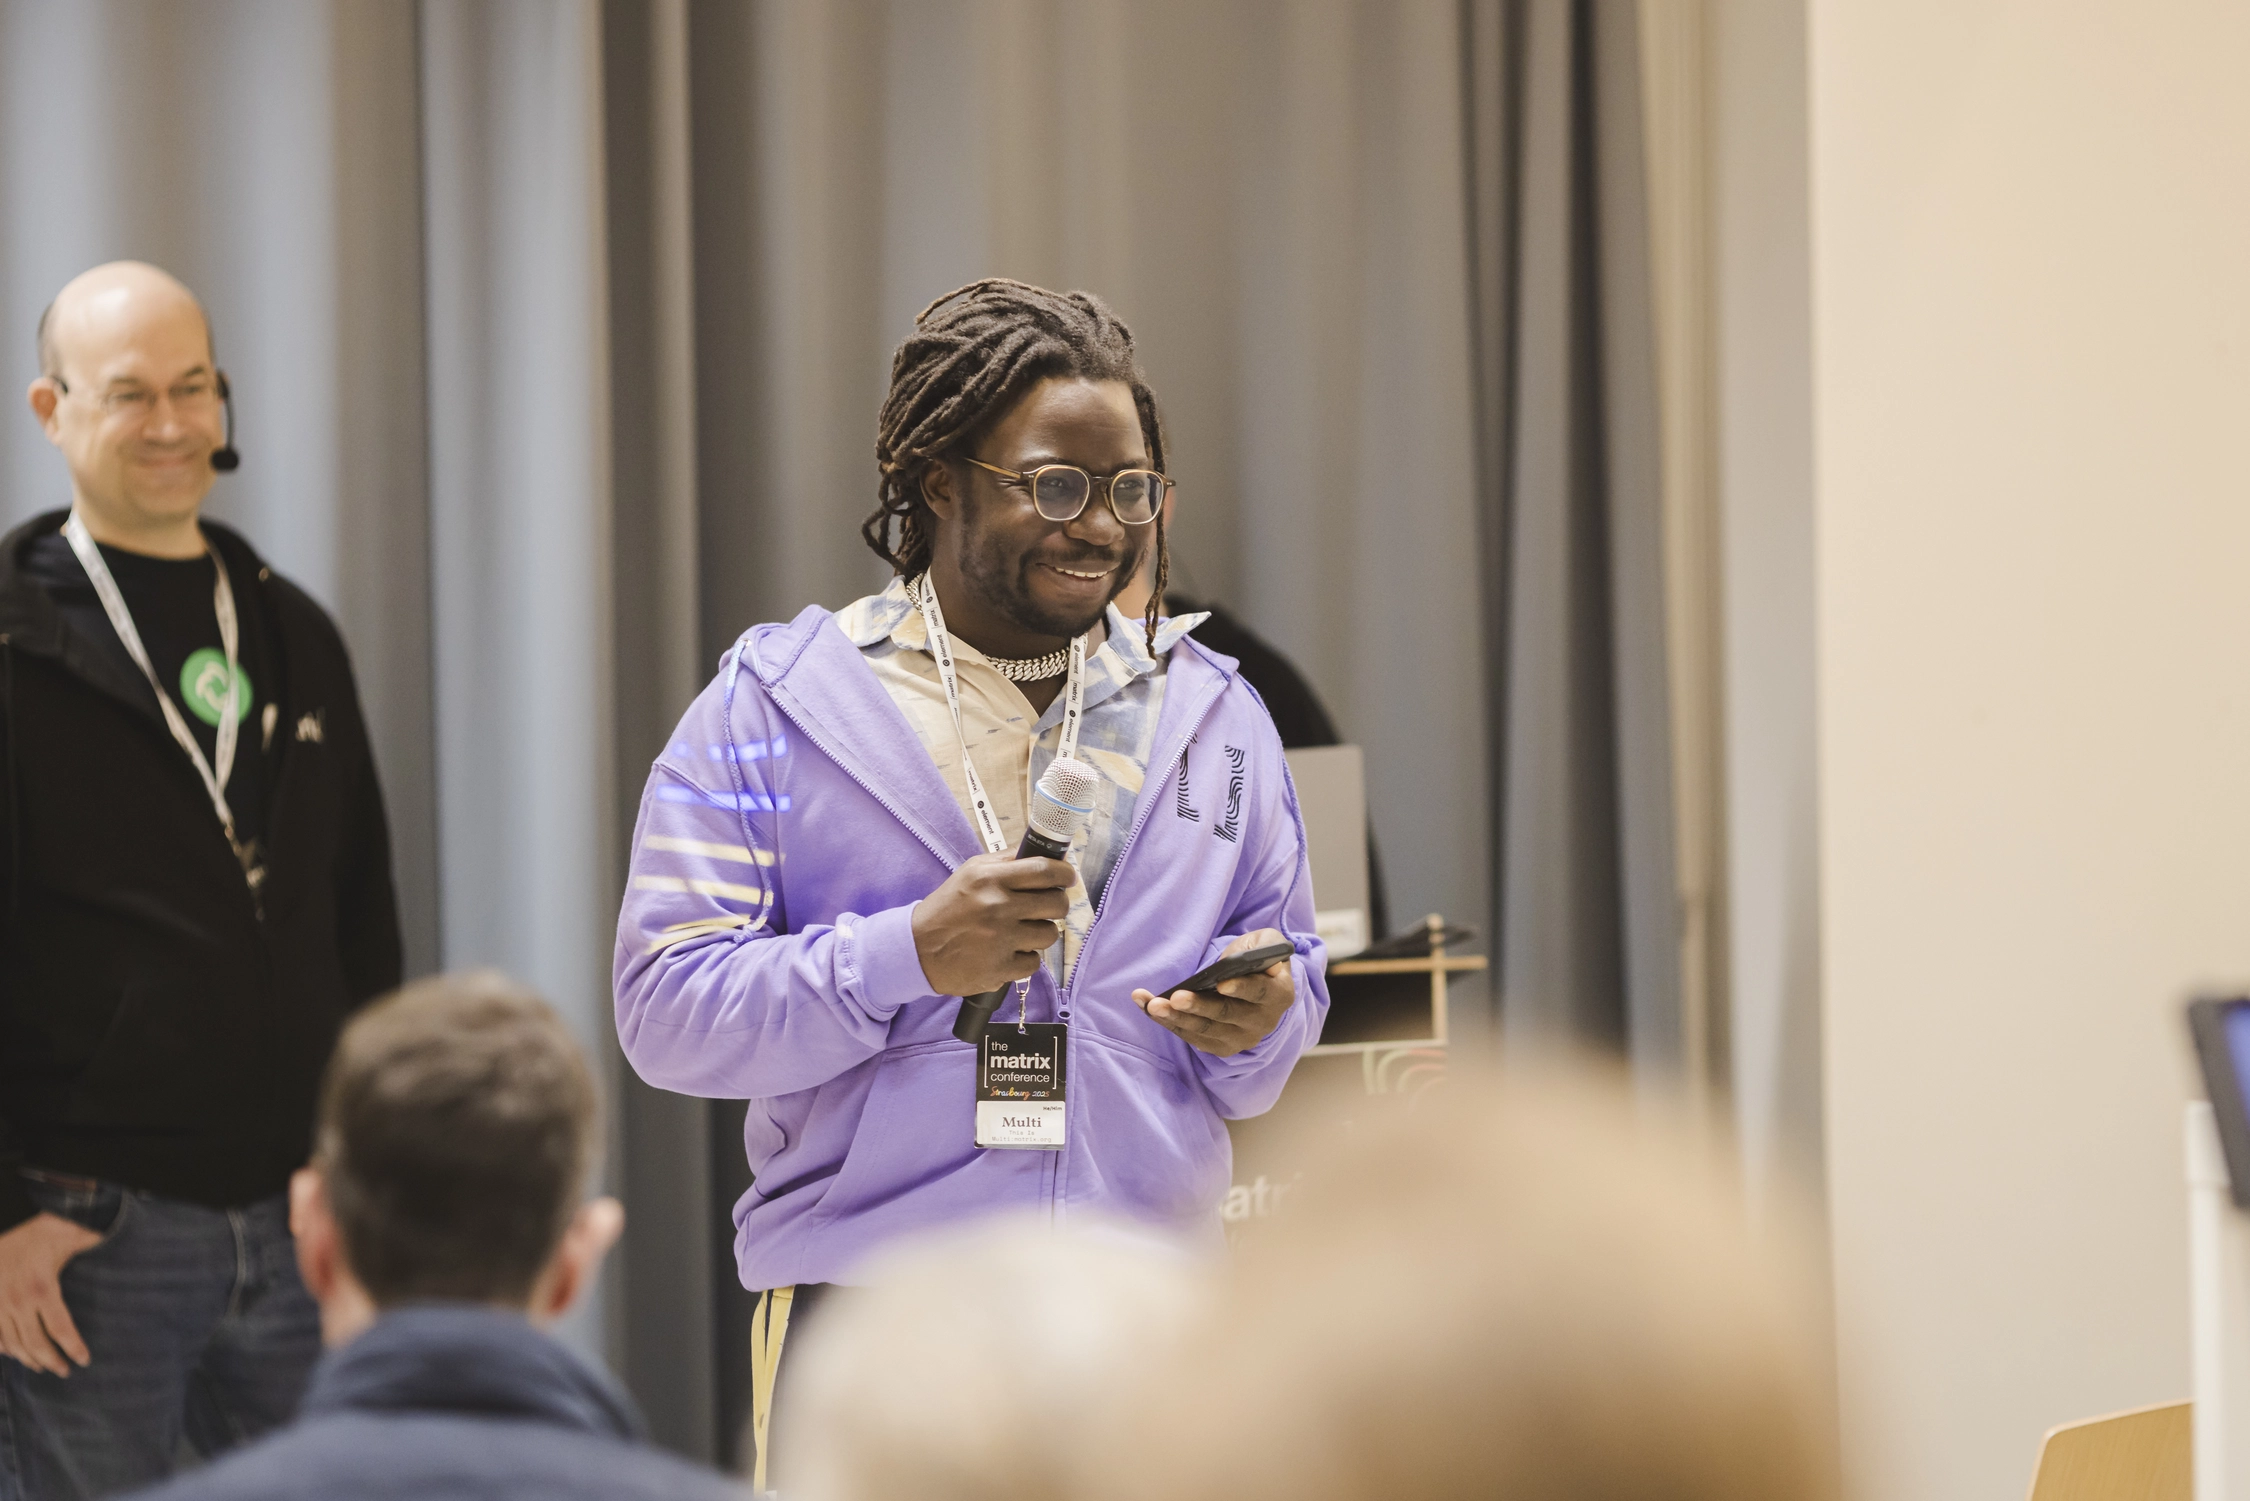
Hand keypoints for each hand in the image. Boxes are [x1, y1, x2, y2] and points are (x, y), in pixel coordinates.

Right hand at [0, 1211, 99, 1376]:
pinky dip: (2, 1348)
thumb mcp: (71, 1235)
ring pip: (11, 1344)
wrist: (5, 1223)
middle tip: (65, 1372)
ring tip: (42, 1366)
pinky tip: (12, 1353)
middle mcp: (18, 1301)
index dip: (73, 1348)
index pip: (60, 1329)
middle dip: (51, 1362)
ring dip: (27, 1359)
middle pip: (35, 1344)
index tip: (84, 1361)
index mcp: (42, 1289)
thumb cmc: (40, 1229)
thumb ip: (96, 1242)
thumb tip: (121, 1240)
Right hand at [912, 854, 1074, 995]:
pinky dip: (1025, 958)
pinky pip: (1034, 962)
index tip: (1068, 878)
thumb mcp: (971, 873)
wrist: (918, 949)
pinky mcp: (1000, 969)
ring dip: (1040, 932)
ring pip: (1049, 934)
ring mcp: (1000, 940)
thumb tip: (1044, 854)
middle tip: (1046, 907)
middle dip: (1058, 904)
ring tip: (1022, 931)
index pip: (1044, 870)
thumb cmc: (948, 908)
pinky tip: (1009, 952)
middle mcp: (997, 907)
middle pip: (1056, 903)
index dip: (1065, 874)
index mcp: (990, 879)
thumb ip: (1006, 861)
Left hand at [1132, 929, 1296, 1056]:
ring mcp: (1240, 1038)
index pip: (1260, 993)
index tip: (1221, 983)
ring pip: (1204, 1030)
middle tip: (1175, 996)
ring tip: (1152, 1004)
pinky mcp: (1219, 1046)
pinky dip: (1167, 1022)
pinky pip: (1190, 1036)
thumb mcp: (1268, 943)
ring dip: (1175, 1017)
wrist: (1255, 988)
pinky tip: (1147, 1005)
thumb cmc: (1258, 960)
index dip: (1241, 988)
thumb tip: (1262, 963)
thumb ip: (1267, 945)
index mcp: (1279, 995)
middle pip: (1226, 1015)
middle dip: (1199, 1006)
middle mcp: (1263, 1022)